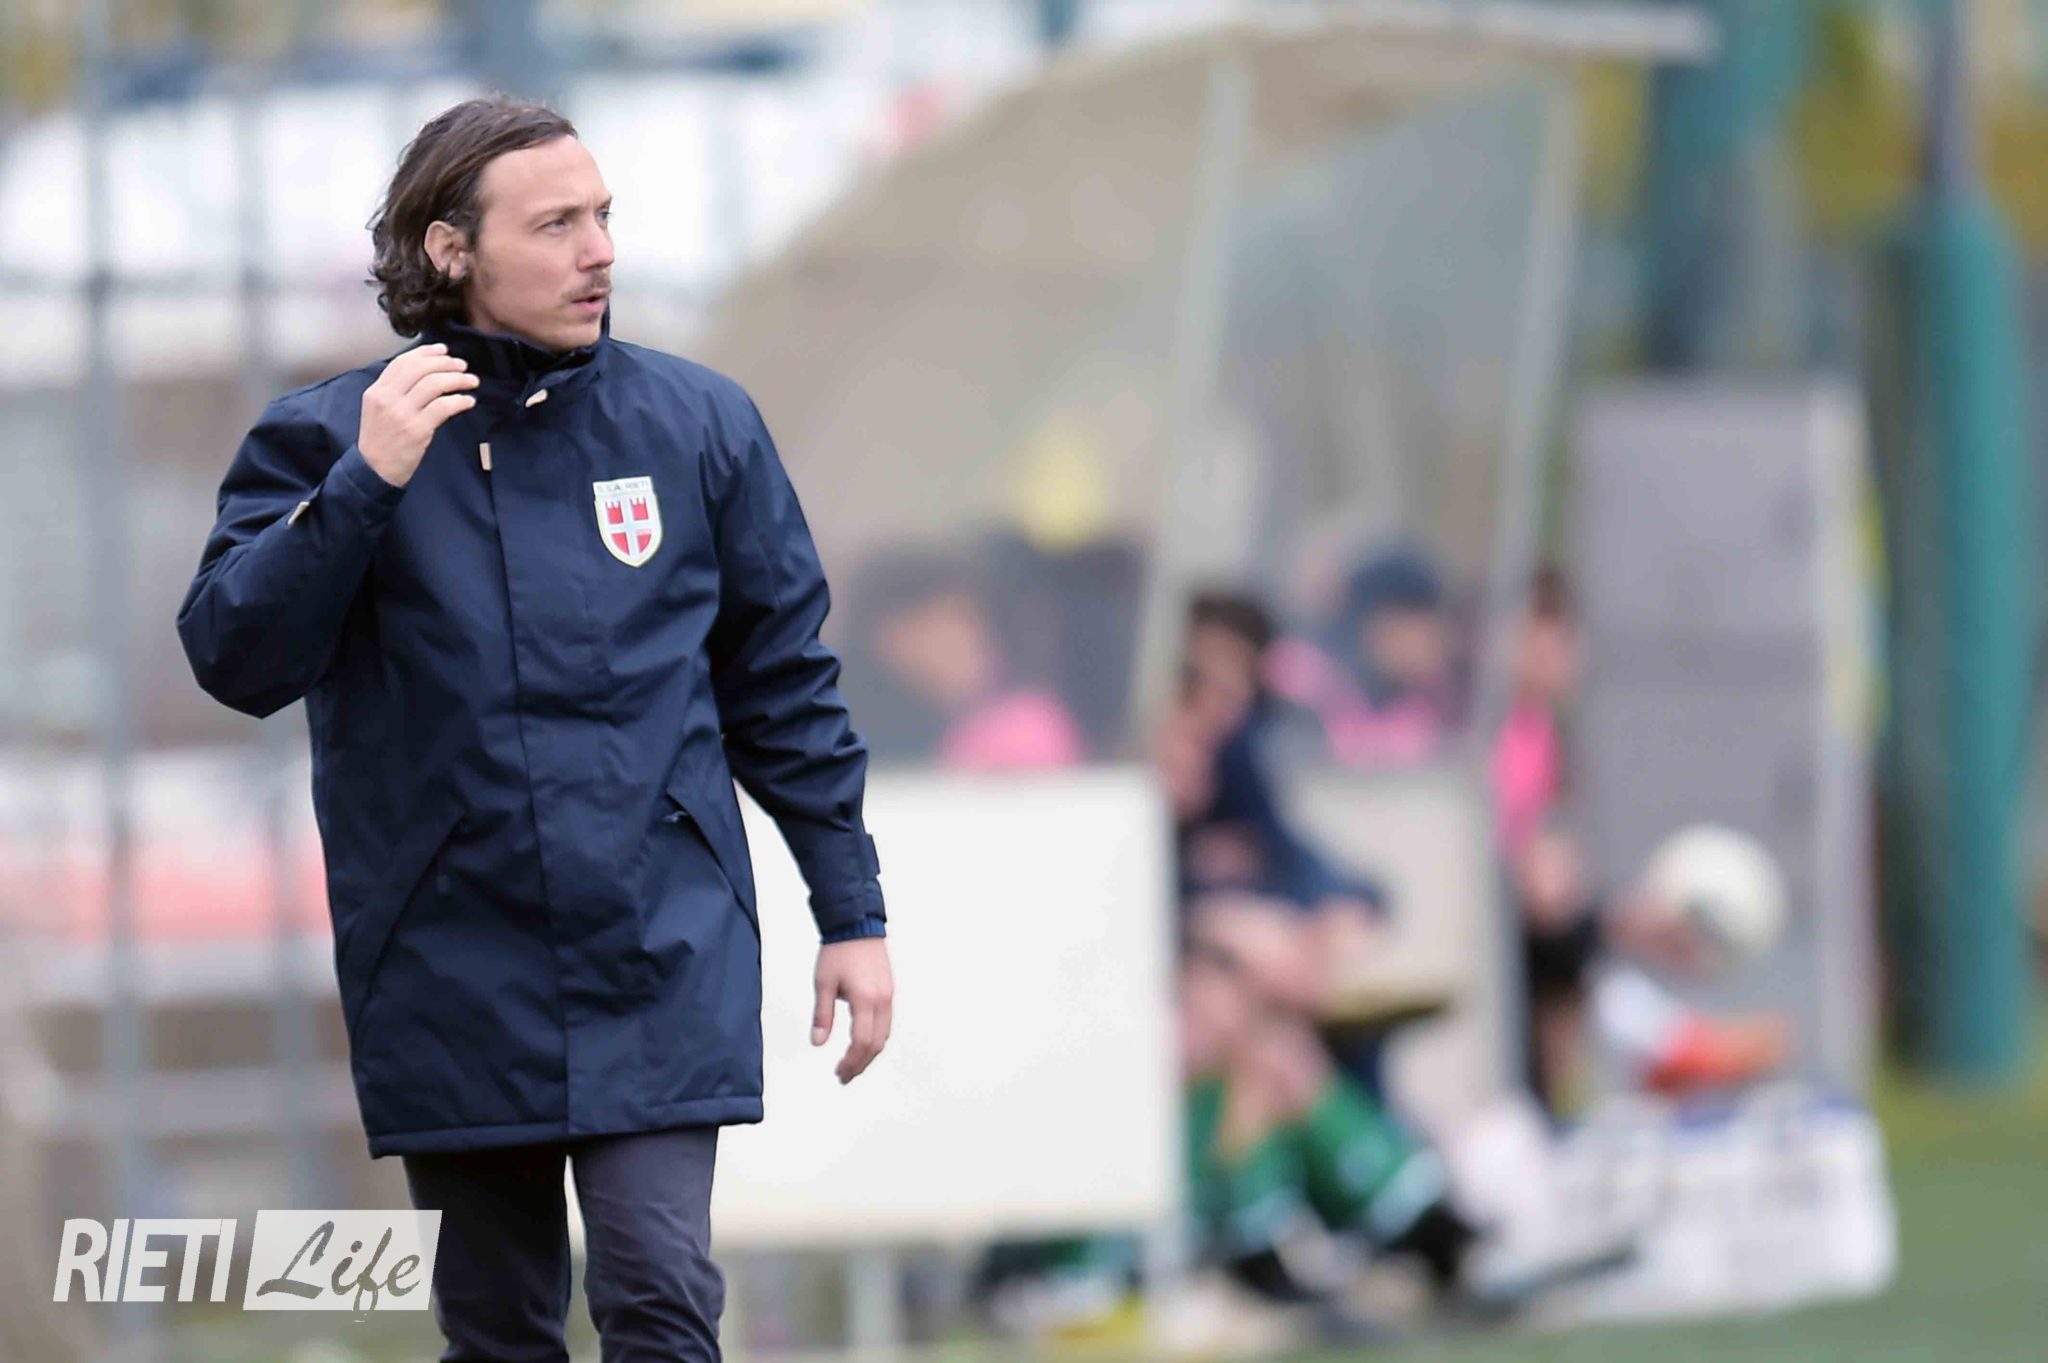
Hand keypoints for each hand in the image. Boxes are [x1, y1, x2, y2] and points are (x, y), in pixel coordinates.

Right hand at [358, 342, 478, 487]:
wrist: (374, 470)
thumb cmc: (381, 440)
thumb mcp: (379, 410)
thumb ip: (396, 391)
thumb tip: (426, 373)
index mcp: (377, 391)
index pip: (403, 362)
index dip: (426, 353)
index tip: (443, 350)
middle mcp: (387, 398)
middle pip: (421, 369)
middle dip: (445, 363)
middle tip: (462, 366)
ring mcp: (402, 414)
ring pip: (434, 384)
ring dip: (457, 379)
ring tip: (471, 381)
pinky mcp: (417, 430)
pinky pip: (443, 407)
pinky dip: (459, 401)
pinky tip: (468, 401)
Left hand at [812, 937, 892, 1083]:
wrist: (857, 925)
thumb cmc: (839, 950)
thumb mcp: (823, 983)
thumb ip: (822, 1015)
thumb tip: (818, 1042)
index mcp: (865, 999)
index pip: (861, 1042)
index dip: (851, 1062)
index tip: (839, 1072)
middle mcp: (882, 1000)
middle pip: (876, 1044)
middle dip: (861, 1064)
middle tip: (845, 1075)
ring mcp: (889, 995)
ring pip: (884, 1035)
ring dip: (869, 1053)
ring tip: (853, 1063)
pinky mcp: (889, 991)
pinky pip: (887, 1022)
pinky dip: (876, 1038)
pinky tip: (863, 1042)